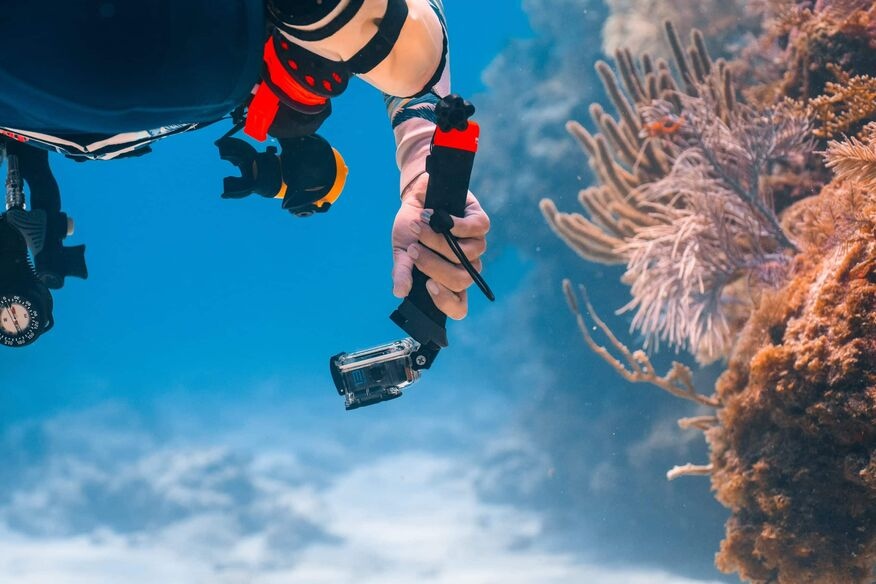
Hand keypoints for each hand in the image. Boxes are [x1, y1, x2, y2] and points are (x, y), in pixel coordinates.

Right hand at [391, 173, 489, 319]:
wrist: (417, 196)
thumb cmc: (411, 228)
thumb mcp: (402, 251)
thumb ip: (402, 271)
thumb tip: (399, 292)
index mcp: (448, 280)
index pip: (458, 307)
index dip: (447, 302)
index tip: (428, 285)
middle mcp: (465, 267)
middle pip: (460, 280)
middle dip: (434, 265)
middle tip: (413, 250)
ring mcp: (475, 246)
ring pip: (466, 255)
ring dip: (438, 241)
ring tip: (418, 227)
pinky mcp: (480, 223)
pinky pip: (476, 230)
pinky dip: (455, 225)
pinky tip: (438, 217)